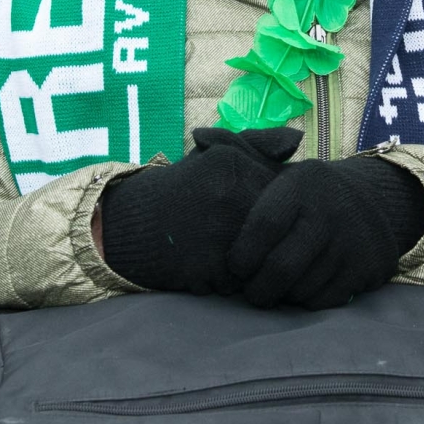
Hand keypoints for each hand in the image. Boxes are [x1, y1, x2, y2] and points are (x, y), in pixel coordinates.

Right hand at [98, 127, 302, 293]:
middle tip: (233, 238)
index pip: (277, 192)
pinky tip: (202, 267)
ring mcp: (217, 229)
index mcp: (232, 161)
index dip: (268, 210)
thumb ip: (257, 144)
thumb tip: (297, 142)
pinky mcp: (205, 263)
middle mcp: (228, 191)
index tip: (245, 214)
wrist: (126, 225)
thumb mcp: (213, 157)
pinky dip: (222, 282)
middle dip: (260, 239)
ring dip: (244, 262)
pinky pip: (234, 282)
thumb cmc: (179, 192)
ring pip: (257, 257)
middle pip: (270, 226)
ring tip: (216, 251)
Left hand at [226, 155, 423, 309]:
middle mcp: (328, 213)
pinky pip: (324, 301)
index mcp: (301, 185)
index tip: (234, 266)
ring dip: (283, 295)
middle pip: (281, 268)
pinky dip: (307, 300)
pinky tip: (302, 286)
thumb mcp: (280, 167)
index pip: (263, 226)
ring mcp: (351, 242)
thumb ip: (240, 153)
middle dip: (257, 288)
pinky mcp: (367, 268)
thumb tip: (200, 135)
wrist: (375, 202)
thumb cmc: (308, 192)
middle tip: (251, 290)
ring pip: (301, 289)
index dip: (242, 254)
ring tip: (276, 286)